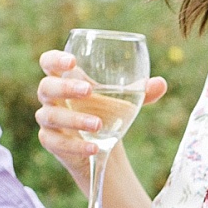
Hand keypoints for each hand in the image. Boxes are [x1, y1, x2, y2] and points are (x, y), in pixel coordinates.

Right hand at [35, 53, 168, 174]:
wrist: (101, 143)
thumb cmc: (109, 110)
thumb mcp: (127, 99)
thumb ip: (143, 91)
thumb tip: (161, 84)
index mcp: (66, 77)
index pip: (49, 61)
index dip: (56, 59)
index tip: (72, 61)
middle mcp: (52, 97)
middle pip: (46, 87)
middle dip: (66, 88)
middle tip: (89, 91)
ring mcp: (48, 120)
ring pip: (50, 116)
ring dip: (74, 120)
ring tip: (99, 125)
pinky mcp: (50, 141)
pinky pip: (56, 143)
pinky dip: (75, 146)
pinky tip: (95, 148)